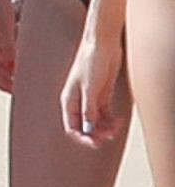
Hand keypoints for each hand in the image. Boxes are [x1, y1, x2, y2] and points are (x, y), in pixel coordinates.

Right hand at [0, 0, 16, 93]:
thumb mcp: (6, 25)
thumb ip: (8, 46)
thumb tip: (11, 64)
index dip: (3, 84)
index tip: (14, 92)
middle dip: (5, 80)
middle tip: (20, 88)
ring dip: (7, 70)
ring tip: (21, 75)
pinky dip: (6, 59)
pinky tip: (17, 57)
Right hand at [60, 32, 123, 146]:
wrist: (103, 43)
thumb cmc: (91, 61)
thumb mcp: (90, 89)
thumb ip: (89, 110)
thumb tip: (88, 130)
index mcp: (69, 100)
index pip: (72, 126)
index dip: (81, 137)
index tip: (93, 143)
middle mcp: (79, 102)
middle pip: (85, 127)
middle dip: (95, 134)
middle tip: (107, 137)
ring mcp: (91, 99)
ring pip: (97, 122)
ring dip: (105, 128)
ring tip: (115, 128)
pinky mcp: (103, 95)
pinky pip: (106, 114)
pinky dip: (111, 120)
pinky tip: (118, 121)